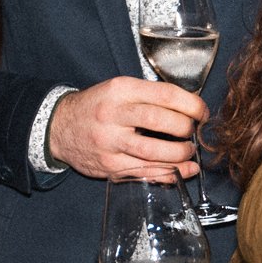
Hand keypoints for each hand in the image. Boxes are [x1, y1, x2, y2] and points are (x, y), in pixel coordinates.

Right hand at [46, 77, 206, 180]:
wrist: (59, 127)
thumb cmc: (96, 106)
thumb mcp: (118, 88)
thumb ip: (149, 95)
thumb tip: (189, 107)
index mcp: (120, 90)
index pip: (165, 94)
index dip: (191, 104)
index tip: (202, 112)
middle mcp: (114, 115)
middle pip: (161, 122)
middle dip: (186, 129)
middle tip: (194, 131)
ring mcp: (110, 143)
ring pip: (155, 152)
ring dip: (180, 154)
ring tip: (189, 151)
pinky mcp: (110, 166)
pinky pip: (145, 172)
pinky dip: (170, 174)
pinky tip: (184, 170)